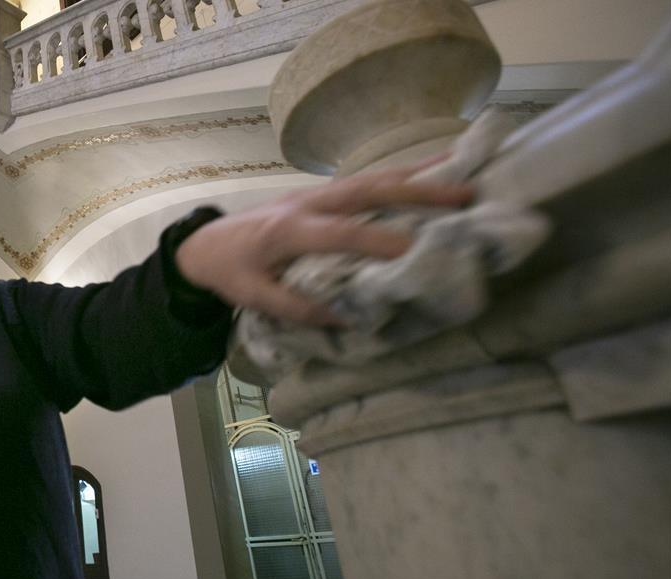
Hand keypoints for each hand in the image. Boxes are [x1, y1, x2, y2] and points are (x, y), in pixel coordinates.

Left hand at [175, 164, 472, 324]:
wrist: (205, 243)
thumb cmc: (230, 271)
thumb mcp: (253, 296)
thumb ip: (294, 307)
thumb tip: (344, 317)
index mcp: (288, 230)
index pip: (341, 234)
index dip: (378, 242)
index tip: (417, 251)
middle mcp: (308, 203)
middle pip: (368, 190)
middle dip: (417, 192)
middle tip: (464, 195)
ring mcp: (317, 193)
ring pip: (372, 178)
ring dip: (418, 174)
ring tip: (465, 169)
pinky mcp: (322, 193)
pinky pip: (367, 181)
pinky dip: (402, 174)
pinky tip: (434, 168)